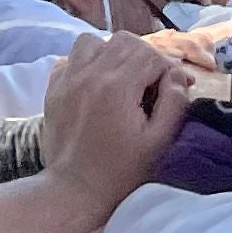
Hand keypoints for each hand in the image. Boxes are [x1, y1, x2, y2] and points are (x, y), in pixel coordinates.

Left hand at [33, 33, 191, 222]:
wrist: (75, 190)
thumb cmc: (122, 172)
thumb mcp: (158, 142)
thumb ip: (174, 104)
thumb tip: (178, 77)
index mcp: (118, 85)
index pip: (149, 54)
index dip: (168, 69)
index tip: (175, 88)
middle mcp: (90, 73)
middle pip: (123, 42)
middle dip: (144, 57)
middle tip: (152, 83)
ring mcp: (68, 77)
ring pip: (93, 42)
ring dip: (113, 53)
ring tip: (123, 79)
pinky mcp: (54, 87)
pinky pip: (71, 58)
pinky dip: (86, 63)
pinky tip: (96, 84)